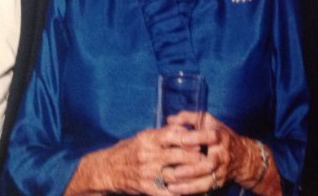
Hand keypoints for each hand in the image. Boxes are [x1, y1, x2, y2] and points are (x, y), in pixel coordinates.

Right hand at [65, 124, 205, 195]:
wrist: (107, 169)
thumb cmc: (128, 150)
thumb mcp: (143, 137)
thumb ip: (162, 134)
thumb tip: (184, 129)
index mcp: (149, 138)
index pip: (174, 135)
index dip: (190, 138)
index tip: (203, 139)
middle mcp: (149, 154)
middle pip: (179, 155)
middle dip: (196, 157)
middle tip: (209, 158)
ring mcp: (148, 172)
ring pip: (176, 174)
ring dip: (192, 175)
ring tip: (205, 174)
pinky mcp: (147, 188)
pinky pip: (168, 193)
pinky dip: (181, 193)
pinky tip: (191, 192)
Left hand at [165, 112, 276, 194]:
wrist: (241, 156)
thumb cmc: (219, 135)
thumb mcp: (207, 122)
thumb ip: (188, 118)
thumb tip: (170, 120)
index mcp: (220, 137)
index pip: (211, 136)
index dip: (197, 137)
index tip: (182, 140)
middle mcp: (222, 155)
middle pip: (209, 164)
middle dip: (192, 169)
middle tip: (175, 171)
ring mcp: (221, 171)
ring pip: (206, 181)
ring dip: (189, 185)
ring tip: (171, 186)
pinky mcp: (219, 182)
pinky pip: (205, 189)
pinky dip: (191, 191)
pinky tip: (176, 192)